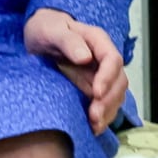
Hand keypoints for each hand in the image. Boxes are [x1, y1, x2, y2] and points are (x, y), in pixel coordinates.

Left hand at [24, 7, 127, 132]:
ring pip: (115, 95)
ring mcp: (100, 75)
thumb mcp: (52, 30)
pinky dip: (102, 117)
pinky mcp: (92, 89)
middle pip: (119, 81)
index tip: (96, 93)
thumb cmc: (46, 29)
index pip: (113, 59)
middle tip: (93, 115)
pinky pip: (105, 104)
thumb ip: (68, 41)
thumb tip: (85, 57)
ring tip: (94, 125)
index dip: (108, 77)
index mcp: (97, 41)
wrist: (37, 37)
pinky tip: (92, 128)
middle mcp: (103, 60)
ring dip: (108, 112)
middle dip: (109, 100)